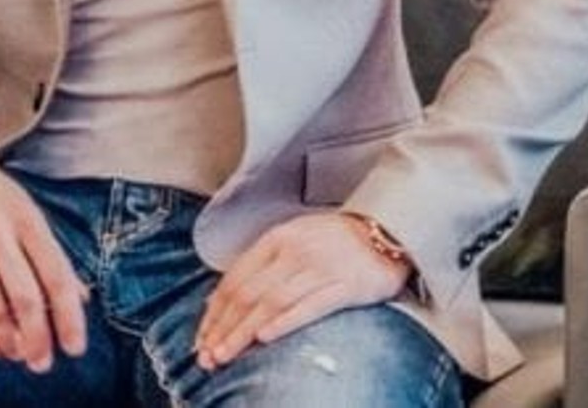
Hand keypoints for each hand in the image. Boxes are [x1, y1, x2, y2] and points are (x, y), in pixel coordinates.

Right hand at [0, 128, 88, 372]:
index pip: (56, 276)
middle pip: (24, 299)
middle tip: (43, 363)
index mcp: (27, 221)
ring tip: (19, 354)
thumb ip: (53, 256)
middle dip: (38, 338)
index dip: (69, 316)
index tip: (75, 347)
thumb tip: (82, 298)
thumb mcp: (29, 214)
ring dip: (8, 342)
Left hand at [193, 211, 411, 369]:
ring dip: (245, 332)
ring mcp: (321, 266)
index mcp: (277, 238)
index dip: (214, 313)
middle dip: (223, 328)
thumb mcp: (292, 242)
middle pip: (249, 294)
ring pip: (272, 302)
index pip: (235, 279)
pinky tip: (266, 337)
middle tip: (207, 356)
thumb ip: (259, 268)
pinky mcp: (347, 284)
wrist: (386, 232)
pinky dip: (285, 322)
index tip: (201, 339)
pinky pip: (311, 305)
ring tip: (227, 354)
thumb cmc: (334, 243)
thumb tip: (218, 301)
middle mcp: (295, 250)